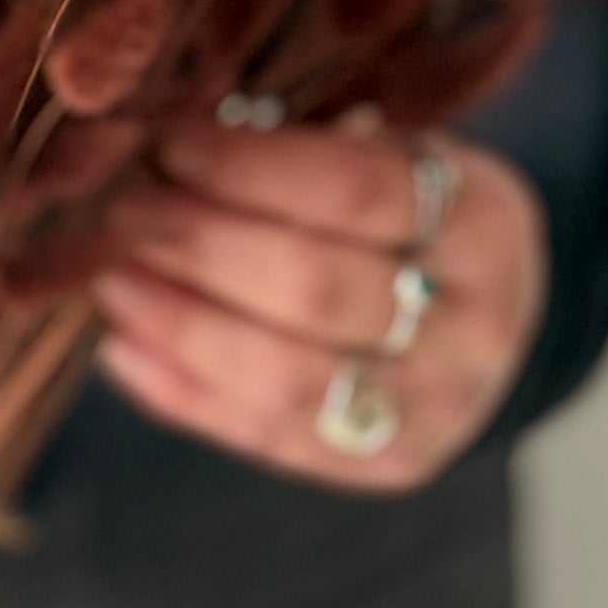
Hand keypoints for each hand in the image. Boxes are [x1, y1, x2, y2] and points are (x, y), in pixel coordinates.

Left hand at [93, 116, 546, 492]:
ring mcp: (432, 412)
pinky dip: (183, 393)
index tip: (173, 142)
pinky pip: (268, 438)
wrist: (496, 320)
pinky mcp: (384, 469)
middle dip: (201, 244)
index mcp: (482, 222)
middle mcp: (471, 327)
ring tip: (112, 277)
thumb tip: (181, 138)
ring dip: (180, 324)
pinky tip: (123, 348)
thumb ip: (314, 145)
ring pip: (288, 378)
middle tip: (127, 208)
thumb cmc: (419, 211)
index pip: (356, 190)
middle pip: (315, 288)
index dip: (250, 166)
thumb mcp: (403, 152)